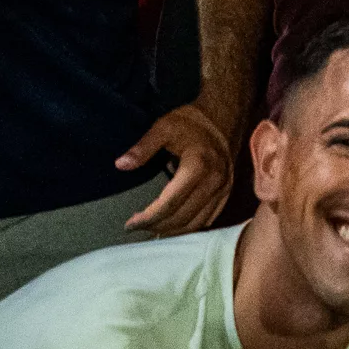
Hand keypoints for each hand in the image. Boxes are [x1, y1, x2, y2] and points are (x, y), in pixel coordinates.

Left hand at [116, 103, 231, 234]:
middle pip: (182, 217)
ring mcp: (223, 189)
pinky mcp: (227, 192)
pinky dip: (190, 228)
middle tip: (136, 227)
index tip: (130, 224)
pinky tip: (174, 227)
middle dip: (157, 227)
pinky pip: (209, 219)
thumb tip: (120, 164)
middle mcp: (214, 182)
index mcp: (197, 167)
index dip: (148, 218)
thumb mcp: (164, 127)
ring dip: (173, 231)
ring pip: (196, 223)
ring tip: (152, 229)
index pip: (169, 203)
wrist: (225, 116)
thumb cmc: (192, 122)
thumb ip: (143, 147)